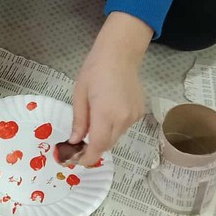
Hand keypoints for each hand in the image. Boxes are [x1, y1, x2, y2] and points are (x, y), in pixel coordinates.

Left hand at [66, 12, 151, 166]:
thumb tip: (76, 142)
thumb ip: (79, 121)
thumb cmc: (94, 70)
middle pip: (107, 144)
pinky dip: (113, 126)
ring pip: (116, 136)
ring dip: (103, 136)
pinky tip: (107, 111)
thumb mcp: (79, 95)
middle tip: (79, 145)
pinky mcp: (139, 112)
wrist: (119, 54)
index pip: (98, 147)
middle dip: (93, 148)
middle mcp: (123, 119)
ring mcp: (134, 116)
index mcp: (105, 114)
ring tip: (93, 122)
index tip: (77, 161)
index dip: (88, 158)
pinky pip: (124, 126)